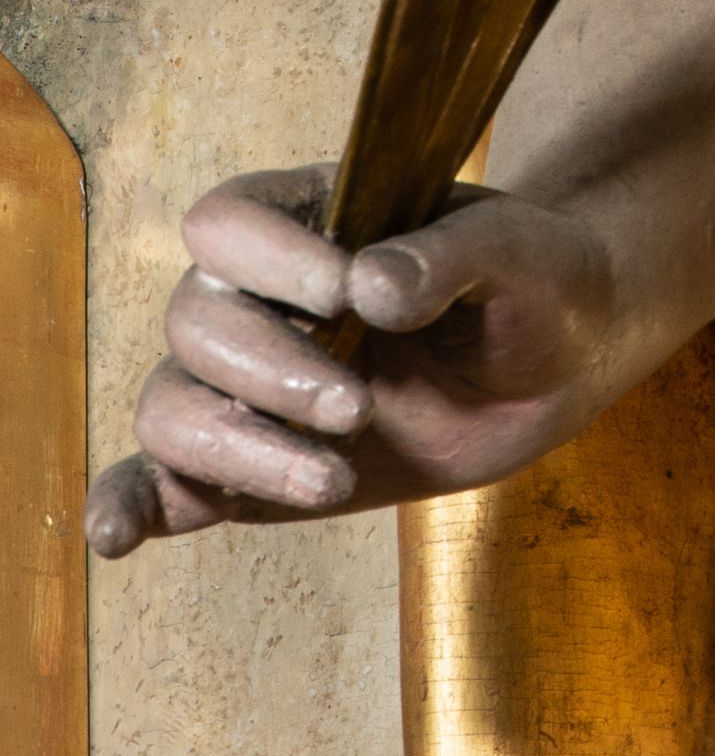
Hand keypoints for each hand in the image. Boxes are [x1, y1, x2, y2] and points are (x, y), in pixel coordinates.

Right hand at [84, 0, 714, 560]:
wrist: (556, 360)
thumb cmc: (536, 281)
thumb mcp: (524, 254)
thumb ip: (453, 256)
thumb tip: (373, 286)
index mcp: (308, 219)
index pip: (227, 224)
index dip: (271, 260)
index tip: (347, 293)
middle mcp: (259, 297)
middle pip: (196, 324)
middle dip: (272, 373)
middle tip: (359, 408)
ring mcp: (250, 385)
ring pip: (175, 407)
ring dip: (239, 449)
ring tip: (332, 478)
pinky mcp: (255, 463)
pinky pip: (165, 482)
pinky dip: (132, 505)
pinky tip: (116, 537)